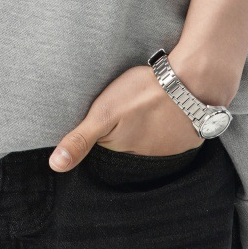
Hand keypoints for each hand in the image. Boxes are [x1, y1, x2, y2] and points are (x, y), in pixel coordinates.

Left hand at [48, 56, 237, 171]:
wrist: (193, 81)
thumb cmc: (144, 93)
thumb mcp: (103, 113)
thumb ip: (80, 140)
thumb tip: (55, 167)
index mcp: (122, 149)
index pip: (107, 143)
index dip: (105, 126)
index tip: (109, 112)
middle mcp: (147, 156)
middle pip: (130, 141)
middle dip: (129, 127)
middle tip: (130, 103)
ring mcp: (171, 148)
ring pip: (153, 137)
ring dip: (151, 124)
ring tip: (148, 102)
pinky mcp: (190, 137)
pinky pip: (175, 133)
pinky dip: (171, 121)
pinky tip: (169, 105)